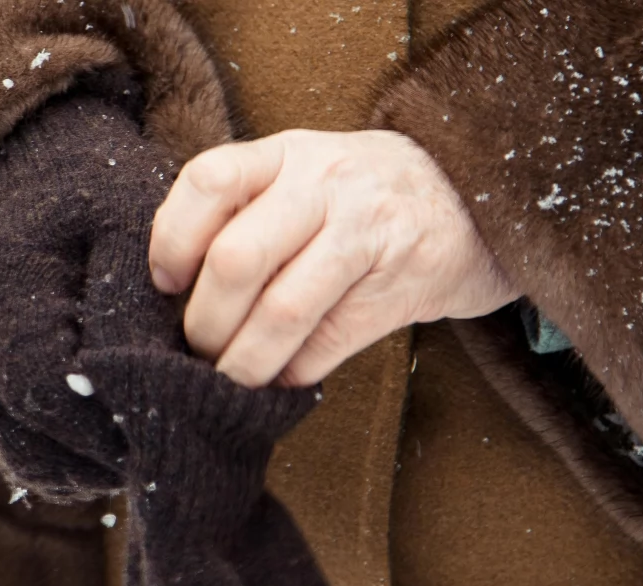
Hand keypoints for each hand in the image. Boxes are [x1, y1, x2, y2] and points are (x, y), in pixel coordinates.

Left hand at [148, 129, 518, 387]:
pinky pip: (328, 343)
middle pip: (237, 258)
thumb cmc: (362, 195)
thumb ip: (247, 210)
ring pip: (283, 310)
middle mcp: (325, 184)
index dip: (172, 240)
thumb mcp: (305, 174)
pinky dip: (294, 371)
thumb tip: (176, 292)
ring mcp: (368, 232)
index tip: (166, 283)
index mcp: (287, 154)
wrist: (476, 197)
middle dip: (204, 321)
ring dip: (246, 361)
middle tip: (198, 348)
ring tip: (233, 375)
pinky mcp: (402, 285)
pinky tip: (284, 375)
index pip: (207, 181)